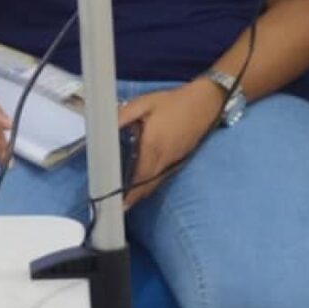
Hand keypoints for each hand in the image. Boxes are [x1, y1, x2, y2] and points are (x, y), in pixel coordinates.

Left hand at [115, 80, 224, 206]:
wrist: (205, 102)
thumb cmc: (174, 102)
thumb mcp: (144, 103)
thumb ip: (122, 115)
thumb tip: (103, 126)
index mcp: (152, 146)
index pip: (138, 177)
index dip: (128, 193)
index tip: (118, 203)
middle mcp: (164, 158)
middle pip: (146, 186)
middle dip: (133, 198)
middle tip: (117, 205)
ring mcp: (173, 160)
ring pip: (155, 183)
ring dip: (141, 192)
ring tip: (126, 198)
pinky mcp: (179, 159)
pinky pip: (163, 176)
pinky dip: (151, 183)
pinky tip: (142, 182)